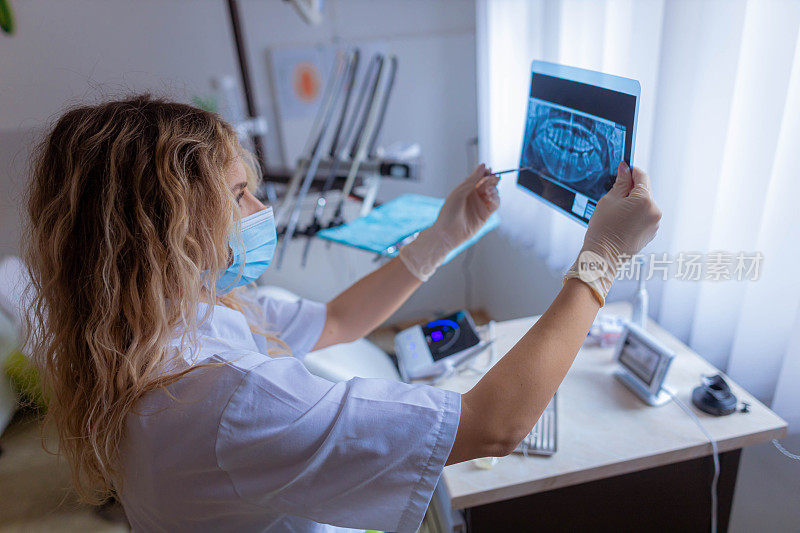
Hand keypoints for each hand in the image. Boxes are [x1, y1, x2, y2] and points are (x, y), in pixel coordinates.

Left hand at [431, 164, 499, 248]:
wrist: (447, 232)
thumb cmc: (449, 212)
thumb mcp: (460, 192)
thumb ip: (472, 179)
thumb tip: (483, 166)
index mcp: (466, 189)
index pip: (479, 178)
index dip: (485, 173)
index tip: (489, 169)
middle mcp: (474, 197)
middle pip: (488, 185)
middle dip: (492, 180)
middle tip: (494, 177)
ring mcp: (480, 206)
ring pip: (493, 194)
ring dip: (494, 189)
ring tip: (489, 189)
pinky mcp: (485, 215)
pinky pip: (494, 205)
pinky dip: (496, 199)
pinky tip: (492, 196)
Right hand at [568, 162, 660, 303]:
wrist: (603, 256)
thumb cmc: (603, 231)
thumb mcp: (609, 200)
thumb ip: (621, 182)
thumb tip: (625, 169)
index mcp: (645, 200)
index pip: (642, 176)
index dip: (631, 171)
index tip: (624, 170)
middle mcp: (654, 211)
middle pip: (644, 191)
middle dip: (631, 190)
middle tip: (614, 196)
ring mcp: (654, 224)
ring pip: (644, 205)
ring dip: (633, 204)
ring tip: (616, 214)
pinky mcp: (651, 233)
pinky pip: (644, 217)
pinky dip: (635, 216)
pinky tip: (621, 223)